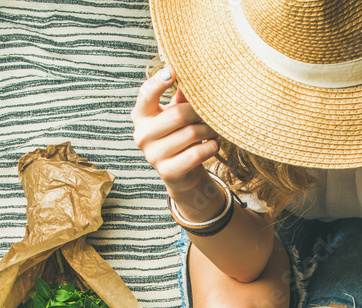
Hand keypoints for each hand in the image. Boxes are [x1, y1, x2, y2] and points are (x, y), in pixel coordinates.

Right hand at [131, 67, 219, 195]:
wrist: (181, 174)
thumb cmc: (179, 137)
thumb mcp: (176, 115)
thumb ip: (180, 99)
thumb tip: (187, 81)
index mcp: (141, 116)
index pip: (146, 94)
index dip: (159, 82)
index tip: (173, 71)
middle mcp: (142, 135)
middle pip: (178, 115)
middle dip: (199, 112)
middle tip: (212, 113)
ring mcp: (153, 155)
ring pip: (190, 134)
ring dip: (208, 130)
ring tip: (214, 129)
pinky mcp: (167, 172)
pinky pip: (196, 154)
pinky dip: (211, 147)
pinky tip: (213, 145)